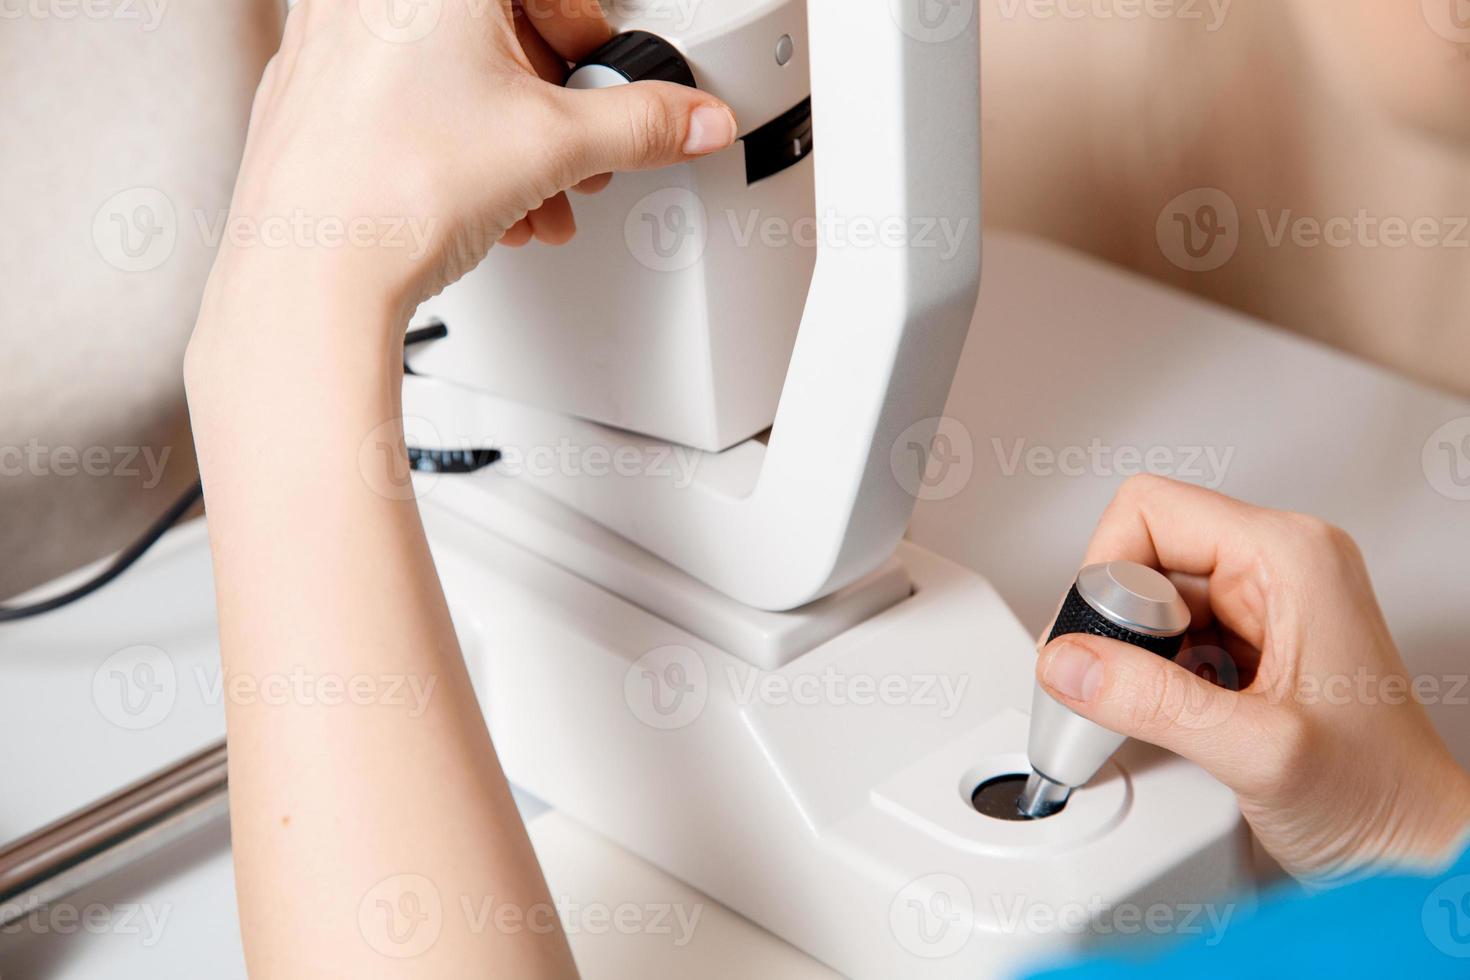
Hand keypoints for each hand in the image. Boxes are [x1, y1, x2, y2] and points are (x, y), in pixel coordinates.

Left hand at [196, 0, 735, 330]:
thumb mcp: (556, 147)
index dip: (588, 39)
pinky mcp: (304, 90)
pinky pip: (395, 95)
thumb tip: (693, 118)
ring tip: (529, 194)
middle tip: (573, 150)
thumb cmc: (395, 191)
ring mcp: (323, 36)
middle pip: (493, 27)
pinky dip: (444, 138)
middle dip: (548, 104)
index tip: (602, 82)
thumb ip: (641, 124)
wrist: (310, 275)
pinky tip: (472, 198)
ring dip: (504, 134)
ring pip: (444, 66)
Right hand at [1036, 475, 1469, 883]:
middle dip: (1119, 624)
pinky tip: (1174, 717)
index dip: (1107, 573)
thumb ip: (1152, 702)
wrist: (1411, 851)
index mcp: (1290, 556)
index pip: (1149, 510)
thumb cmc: (1381, 798)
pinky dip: (1150, 677)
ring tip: (1164, 712)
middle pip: (1142, 553)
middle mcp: (1278, 566)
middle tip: (1135, 687)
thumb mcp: (1258, 751)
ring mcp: (1264, 604)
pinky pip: (1166, 636)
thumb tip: (1067, 663)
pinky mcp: (1248, 642)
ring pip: (1148, 599)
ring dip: (1133, 656)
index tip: (1108, 645)